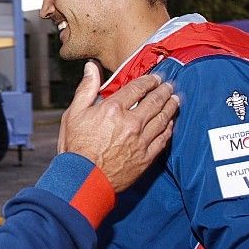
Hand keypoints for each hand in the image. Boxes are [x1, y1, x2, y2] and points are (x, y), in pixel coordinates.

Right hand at [58, 61, 177, 192]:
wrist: (83, 180)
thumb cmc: (75, 148)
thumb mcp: (73, 114)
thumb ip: (86, 88)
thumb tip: (91, 67)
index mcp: (113, 109)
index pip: (138, 88)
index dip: (149, 80)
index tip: (155, 77)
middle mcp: (131, 122)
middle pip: (155, 101)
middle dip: (165, 90)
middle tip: (170, 85)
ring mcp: (141, 140)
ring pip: (163, 118)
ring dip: (171, 106)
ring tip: (175, 99)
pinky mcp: (146, 157)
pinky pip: (163, 138)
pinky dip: (170, 127)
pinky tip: (171, 122)